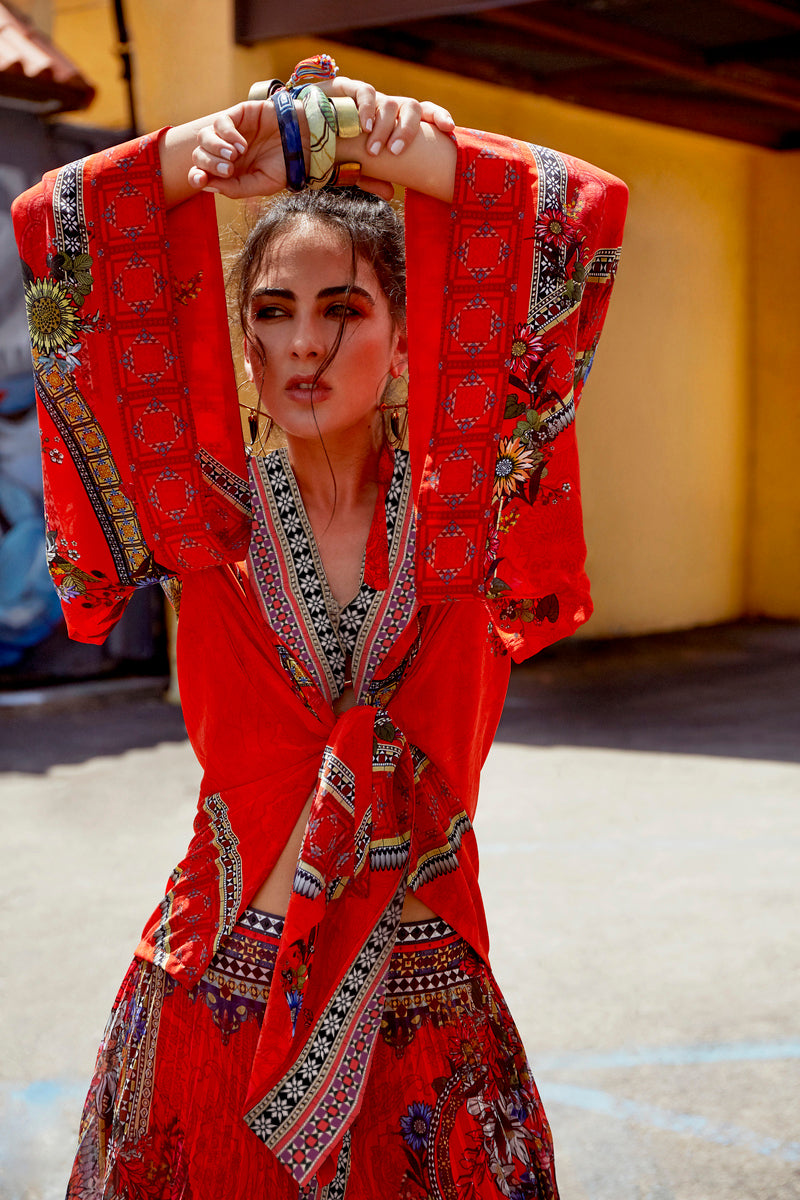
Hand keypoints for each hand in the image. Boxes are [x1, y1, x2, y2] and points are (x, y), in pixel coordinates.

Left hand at [188, 100, 298, 198]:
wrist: (307, 145)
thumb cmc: (286, 167)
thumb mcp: (261, 185)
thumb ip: (235, 189)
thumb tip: (207, 186)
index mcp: (229, 171)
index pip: (201, 172)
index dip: (196, 176)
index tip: (200, 180)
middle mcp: (225, 151)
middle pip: (200, 154)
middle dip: (210, 164)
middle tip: (229, 170)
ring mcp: (231, 132)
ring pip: (205, 136)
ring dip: (216, 148)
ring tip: (235, 156)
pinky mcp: (240, 114)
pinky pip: (221, 122)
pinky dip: (227, 134)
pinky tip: (241, 144)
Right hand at [323, 78, 454, 199]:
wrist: (301, 130)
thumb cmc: (336, 150)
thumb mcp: (356, 167)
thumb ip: (373, 178)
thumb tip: (391, 194)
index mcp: (396, 123)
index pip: (425, 115)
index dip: (439, 117)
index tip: (449, 130)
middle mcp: (387, 108)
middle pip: (412, 108)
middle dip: (408, 130)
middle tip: (396, 152)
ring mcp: (370, 98)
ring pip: (390, 102)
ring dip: (385, 126)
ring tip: (375, 148)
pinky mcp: (348, 87)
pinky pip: (365, 92)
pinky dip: (366, 109)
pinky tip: (363, 127)